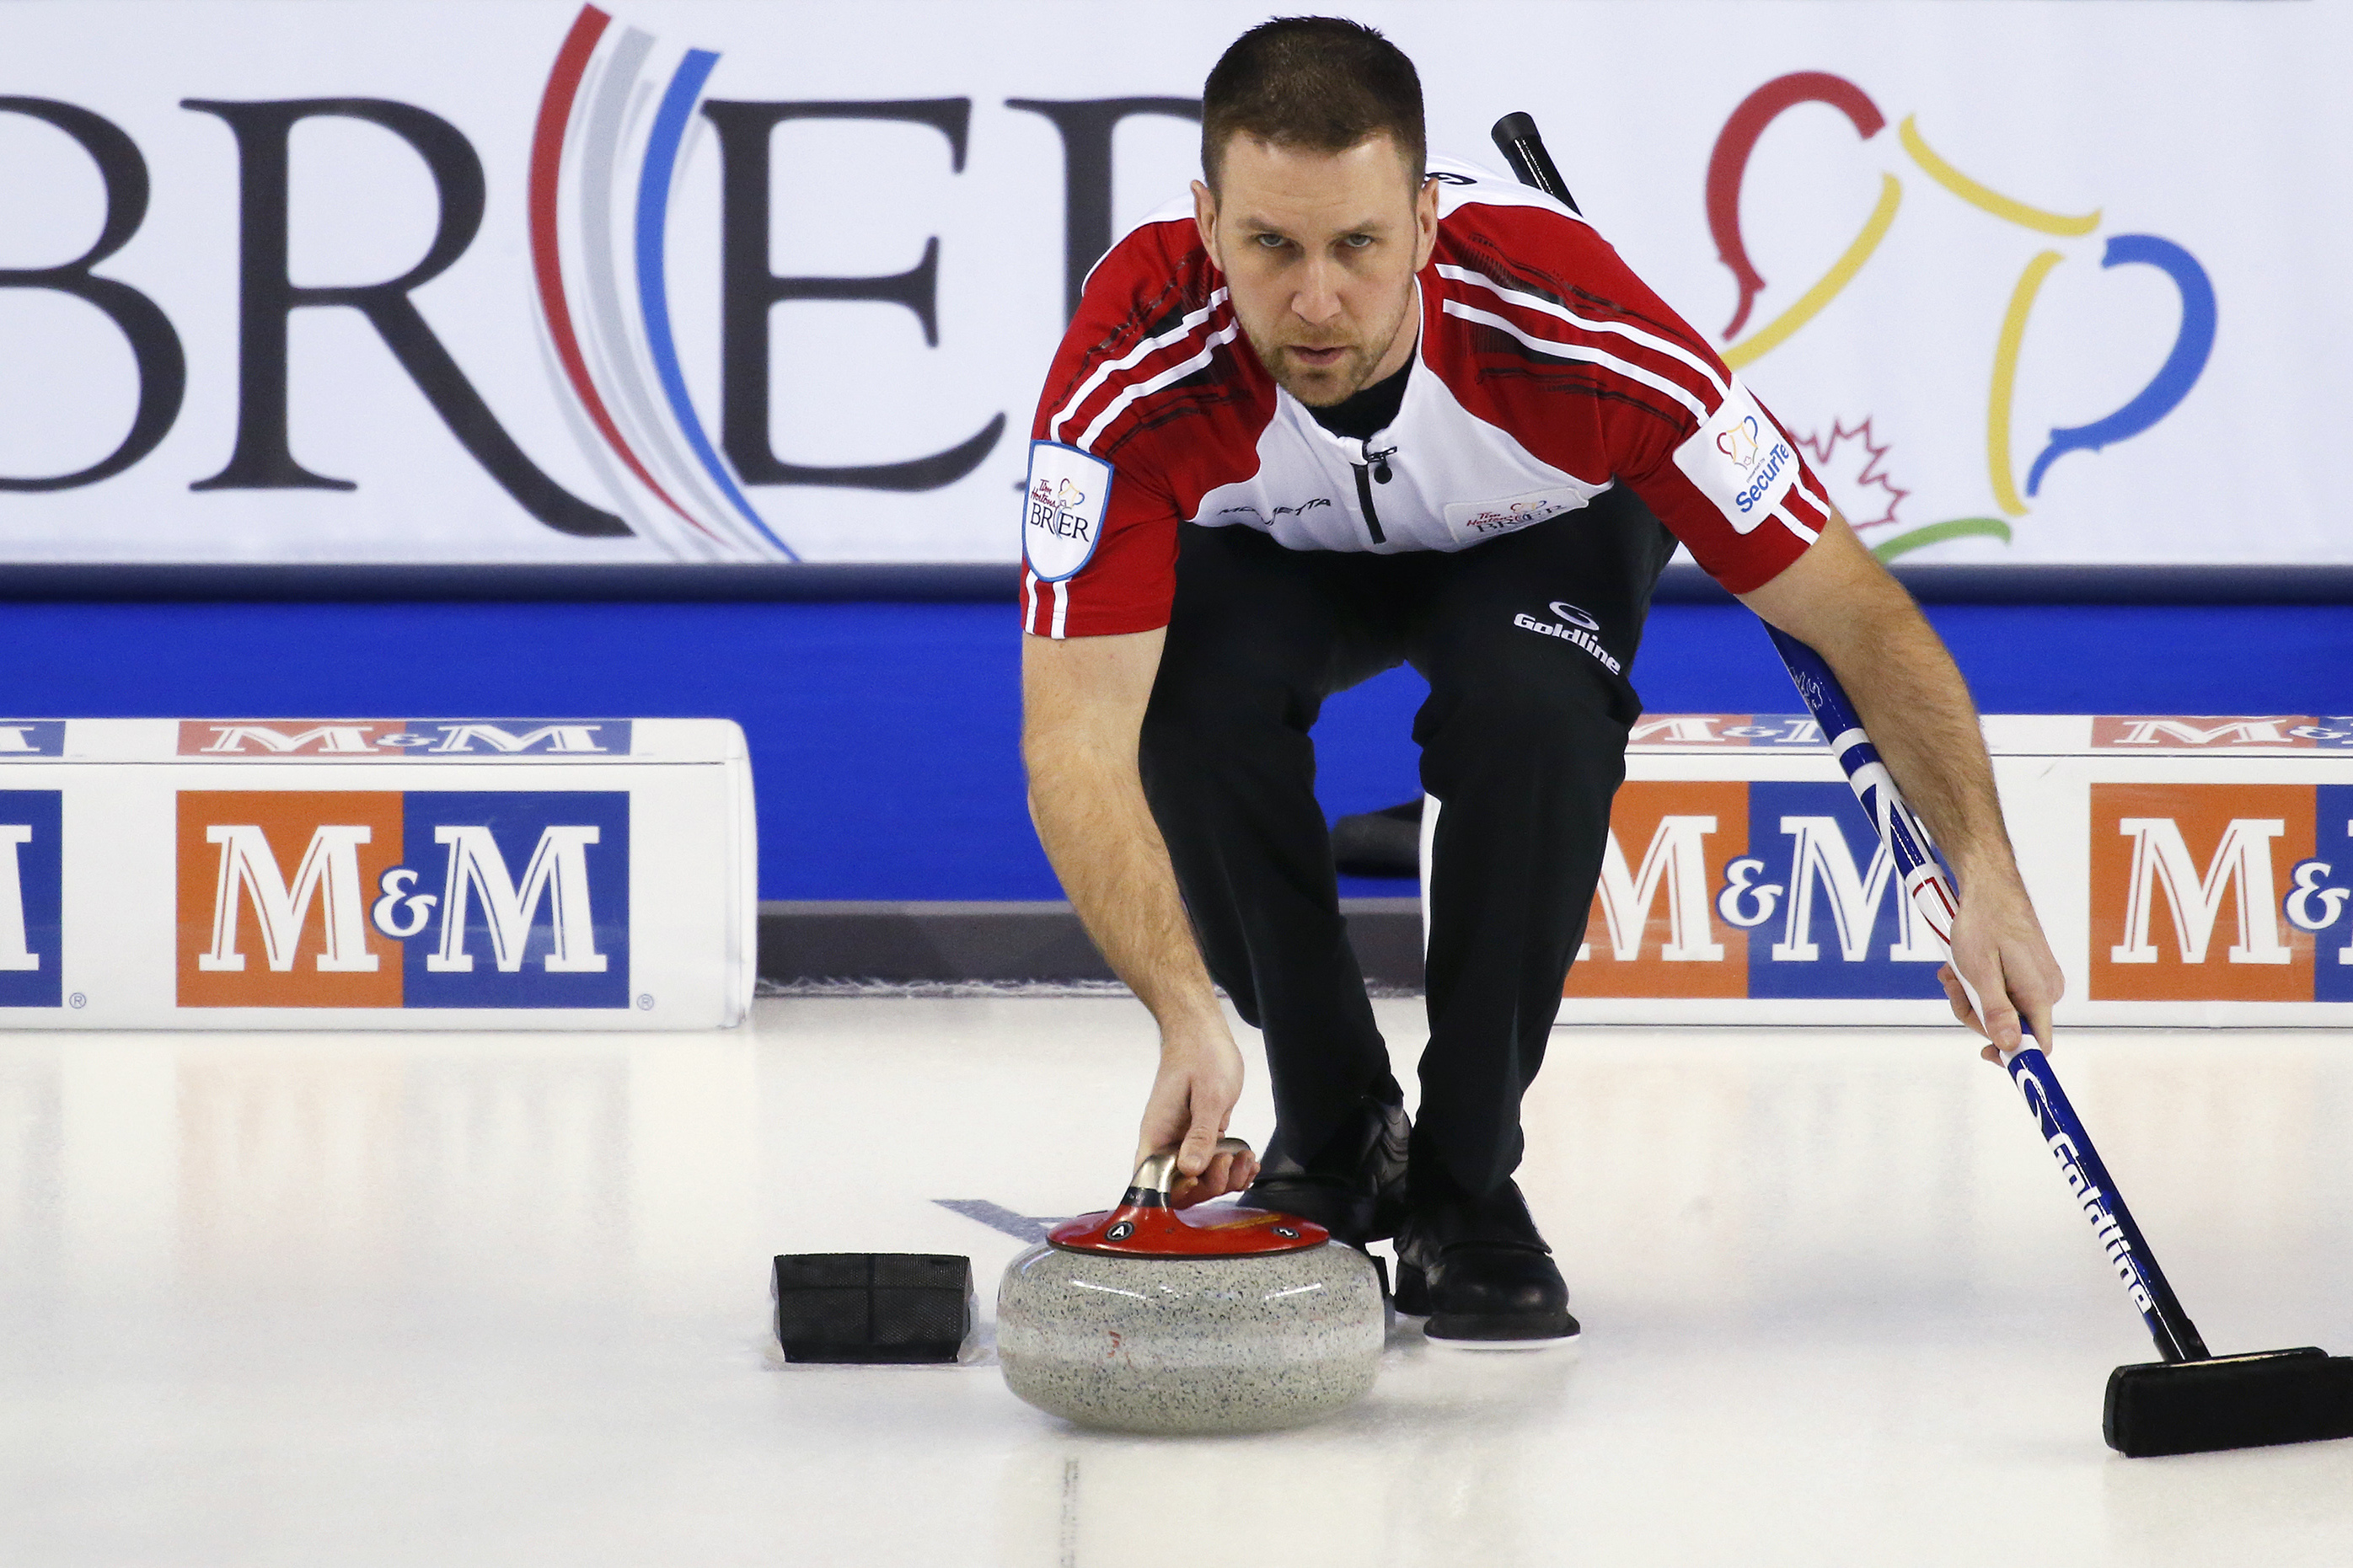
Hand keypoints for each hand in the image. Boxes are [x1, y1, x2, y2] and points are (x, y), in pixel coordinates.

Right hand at [1135, 1026, 1257, 1208]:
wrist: (1202, 1032)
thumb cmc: (1201, 1055)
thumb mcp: (1209, 1095)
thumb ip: (1200, 1134)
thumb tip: (1190, 1170)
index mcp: (1157, 1135)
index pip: (1152, 1182)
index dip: (1175, 1193)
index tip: (1201, 1181)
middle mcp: (1168, 1143)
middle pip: (1181, 1187)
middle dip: (1210, 1184)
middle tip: (1230, 1160)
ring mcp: (1184, 1141)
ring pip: (1201, 1179)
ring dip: (1227, 1178)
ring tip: (1246, 1158)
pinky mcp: (1201, 1137)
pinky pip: (1214, 1165)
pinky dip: (1233, 1168)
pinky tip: (1249, 1160)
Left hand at [1937, 871, 2063, 1063]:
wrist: (1990, 887)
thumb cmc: (1983, 924)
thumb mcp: (1980, 971)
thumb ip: (1996, 1010)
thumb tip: (2010, 1045)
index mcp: (2039, 994)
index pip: (2038, 1044)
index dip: (2012, 1055)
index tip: (1984, 1052)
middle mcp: (2045, 991)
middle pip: (2012, 1027)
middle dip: (1975, 1013)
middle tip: (1954, 988)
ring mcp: (2038, 981)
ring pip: (2001, 1009)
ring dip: (1971, 996)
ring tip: (1953, 972)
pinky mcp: (2027, 972)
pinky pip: (2002, 992)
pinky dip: (1978, 984)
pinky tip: (1961, 967)